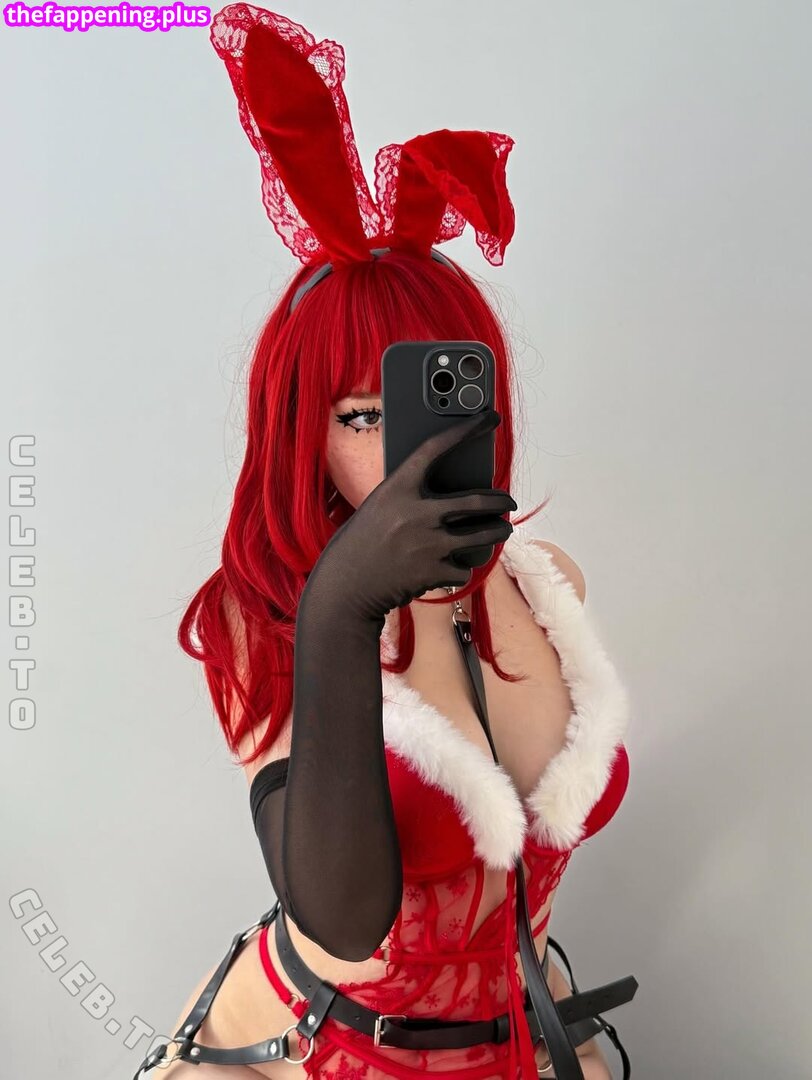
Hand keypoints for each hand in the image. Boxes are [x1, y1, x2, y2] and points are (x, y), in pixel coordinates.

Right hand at [304, 408, 515, 624]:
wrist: (347, 585)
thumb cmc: (363, 542)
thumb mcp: (381, 507)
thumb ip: (412, 496)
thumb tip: (457, 494)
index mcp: (397, 487)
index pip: (437, 447)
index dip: (466, 428)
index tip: (490, 418)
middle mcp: (416, 512)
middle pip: (479, 500)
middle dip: (502, 502)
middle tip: (509, 502)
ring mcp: (429, 543)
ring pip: (484, 535)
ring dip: (498, 533)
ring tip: (501, 531)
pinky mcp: (435, 571)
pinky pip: (463, 568)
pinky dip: (459, 569)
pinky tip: (446, 569)